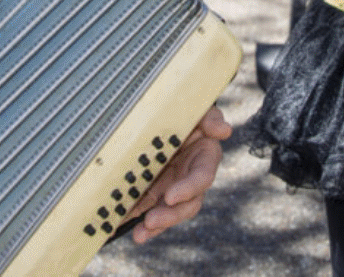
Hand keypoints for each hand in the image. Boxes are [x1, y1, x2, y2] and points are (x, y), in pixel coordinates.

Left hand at [124, 106, 229, 242]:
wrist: (162, 112)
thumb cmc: (183, 110)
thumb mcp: (197, 109)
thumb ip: (209, 118)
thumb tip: (224, 131)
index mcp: (203, 158)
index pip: (201, 178)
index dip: (188, 189)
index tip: (170, 197)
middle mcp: (189, 177)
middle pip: (186, 204)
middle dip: (169, 216)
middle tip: (151, 222)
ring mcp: (170, 185)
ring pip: (166, 211)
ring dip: (153, 225)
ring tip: (138, 234)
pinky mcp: (151, 189)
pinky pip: (145, 208)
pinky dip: (134, 217)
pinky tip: (118, 225)